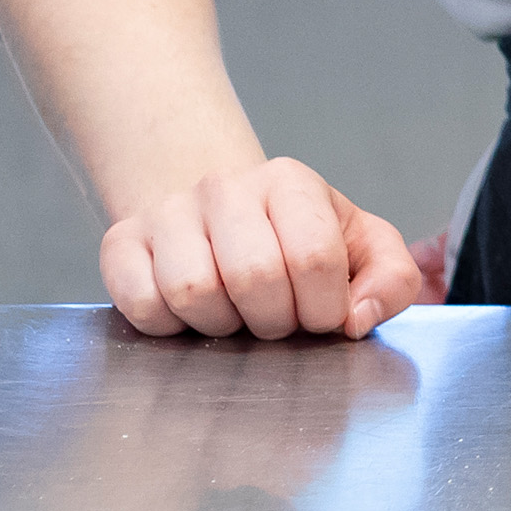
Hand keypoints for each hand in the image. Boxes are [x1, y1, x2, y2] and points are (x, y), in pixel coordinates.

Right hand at [98, 158, 430, 340]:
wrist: (221, 216)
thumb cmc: (298, 240)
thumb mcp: (364, 248)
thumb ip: (391, 280)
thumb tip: (357, 320)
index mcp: (290, 183)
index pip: (314, 258)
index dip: (323, 308)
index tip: (321, 316)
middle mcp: (224, 187)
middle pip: (254, 277)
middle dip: (274, 321)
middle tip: (277, 319)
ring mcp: (167, 213)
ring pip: (193, 293)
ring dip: (223, 326)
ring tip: (236, 313)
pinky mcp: (120, 244)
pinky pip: (142, 306)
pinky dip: (171, 327)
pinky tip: (192, 314)